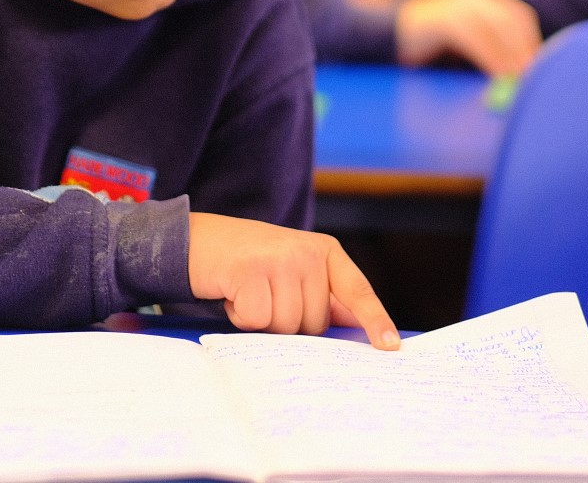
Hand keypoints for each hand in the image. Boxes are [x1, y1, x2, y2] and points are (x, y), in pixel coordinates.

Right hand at [187, 213, 399, 349]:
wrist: (197, 240)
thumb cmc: (249, 264)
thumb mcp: (291, 270)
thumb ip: (322, 296)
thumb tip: (355, 328)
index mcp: (323, 251)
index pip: (357, 290)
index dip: (375, 320)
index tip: (390, 346)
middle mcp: (305, 252)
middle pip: (315, 323)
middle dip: (288, 323)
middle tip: (265, 295)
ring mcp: (279, 259)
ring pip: (287, 327)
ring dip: (262, 320)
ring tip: (248, 292)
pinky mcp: (250, 270)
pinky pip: (257, 321)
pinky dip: (241, 317)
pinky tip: (233, 292)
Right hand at [394, 0, 541, 75]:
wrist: (385, 31)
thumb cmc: (426, 42)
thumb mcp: (462, 38)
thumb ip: (488, 46)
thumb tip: (518, 70)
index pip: (517, 16)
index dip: (531, 40)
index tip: (540, 65)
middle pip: (512, 22)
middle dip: (526, 50)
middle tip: (534, 77)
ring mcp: (458, 5)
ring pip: (497, 31)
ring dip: (512, 58)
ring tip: (519, 80)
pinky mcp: (446, 19)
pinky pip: (477, 40)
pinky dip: (492, 59)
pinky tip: (499, 75)